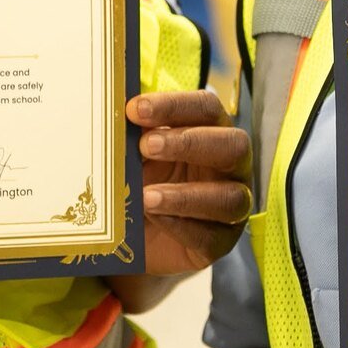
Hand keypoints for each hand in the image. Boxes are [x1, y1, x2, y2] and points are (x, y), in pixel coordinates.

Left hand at [127, 91, 250, 274]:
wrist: (140, 235)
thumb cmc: (145, 181)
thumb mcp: (137, 155)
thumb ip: (135, 137)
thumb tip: (114, 118)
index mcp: (213, 133)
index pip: (207, 109)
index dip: (175, 106)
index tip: (135, 109)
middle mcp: (232, 167)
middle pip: (234, 146)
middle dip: (189, 143)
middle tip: (146, 146)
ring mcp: (231, 207)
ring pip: (229, 198)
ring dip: (185, 196)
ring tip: (146, 197)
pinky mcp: (220, 242)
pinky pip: (211, 237)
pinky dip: (181, 227)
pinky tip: (155, 219)